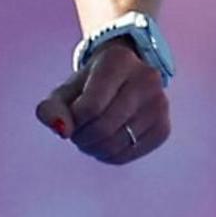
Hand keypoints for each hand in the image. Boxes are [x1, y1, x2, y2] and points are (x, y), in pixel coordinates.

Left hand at [38, 37, 169, 163]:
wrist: (123, 82)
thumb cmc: (88, 87)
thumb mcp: (65, 91)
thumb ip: (51, 108)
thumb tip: (61, 130)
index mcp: (118, 60)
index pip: (90, 106)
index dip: (73, 121)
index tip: (72, 117)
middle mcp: (146, 78)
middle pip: (103, 127)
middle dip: (82, 138)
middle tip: (78, 133)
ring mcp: (159, 103)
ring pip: (116, 144)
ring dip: (94, 149)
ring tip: (91, 138)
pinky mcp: (164, 127)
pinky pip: (129, 154)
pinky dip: (110, 156)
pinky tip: (106, 143)